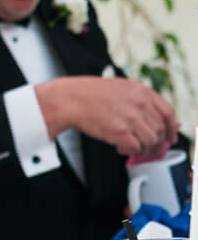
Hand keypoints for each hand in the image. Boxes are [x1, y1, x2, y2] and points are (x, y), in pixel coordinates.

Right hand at [40, 76, 178, 158]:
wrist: (67, 100)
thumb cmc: (87, 93)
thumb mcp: (120, 87)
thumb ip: (139, 99)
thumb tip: (154, 116)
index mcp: (141, 90)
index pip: (168, 112)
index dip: (172, 127)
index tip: (170, 135)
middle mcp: (139, 103)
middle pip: (160, 129)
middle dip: (156, 141)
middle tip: (149, 146)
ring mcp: (130, 118)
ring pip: (151, 140)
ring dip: (144, 148)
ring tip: (133, 147)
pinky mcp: (119, 132)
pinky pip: (135, 147)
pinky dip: (130, 151)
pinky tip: (122, 148)